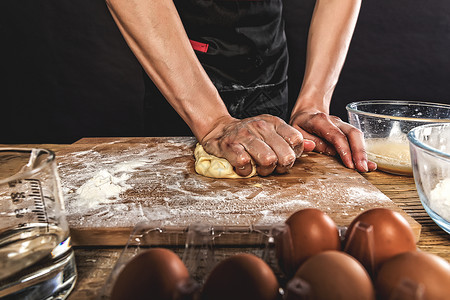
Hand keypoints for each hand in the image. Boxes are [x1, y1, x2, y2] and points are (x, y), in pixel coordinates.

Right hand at [201, 114, 315, 176]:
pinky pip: (245, 164)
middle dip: (281, 167)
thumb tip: (312, 146)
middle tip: (272, 167)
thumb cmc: (248, 134)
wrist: (218, 128)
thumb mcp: (271, 131)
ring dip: (264, 170)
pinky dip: (246, 171)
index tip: (286, 157)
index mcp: (273, 123)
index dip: (295, 154)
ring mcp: (245, 135)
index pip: (297, 139)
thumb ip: (291, 139)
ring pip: (267, 160)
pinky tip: (244, 167)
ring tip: (258, 168)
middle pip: (285, 155)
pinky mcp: (229, 146)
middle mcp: (260, 127)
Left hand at [290, 109, 376, 172]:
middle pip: (352, 133)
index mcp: (320, 121)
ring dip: (363, 152)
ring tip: (367, 168)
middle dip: (359, 152)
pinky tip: (368, 163)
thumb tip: (312, 147)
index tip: (349, 165)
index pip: (336, 135)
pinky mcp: (346, 131)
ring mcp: (342, 125)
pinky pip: (357, 140)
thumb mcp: (295, 132)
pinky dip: (362, 152)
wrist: (307, 113)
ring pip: (357, 136)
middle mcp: (335, 121)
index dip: (345, 150)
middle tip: (362, 168)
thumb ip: (304, 141)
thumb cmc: (301, 125)